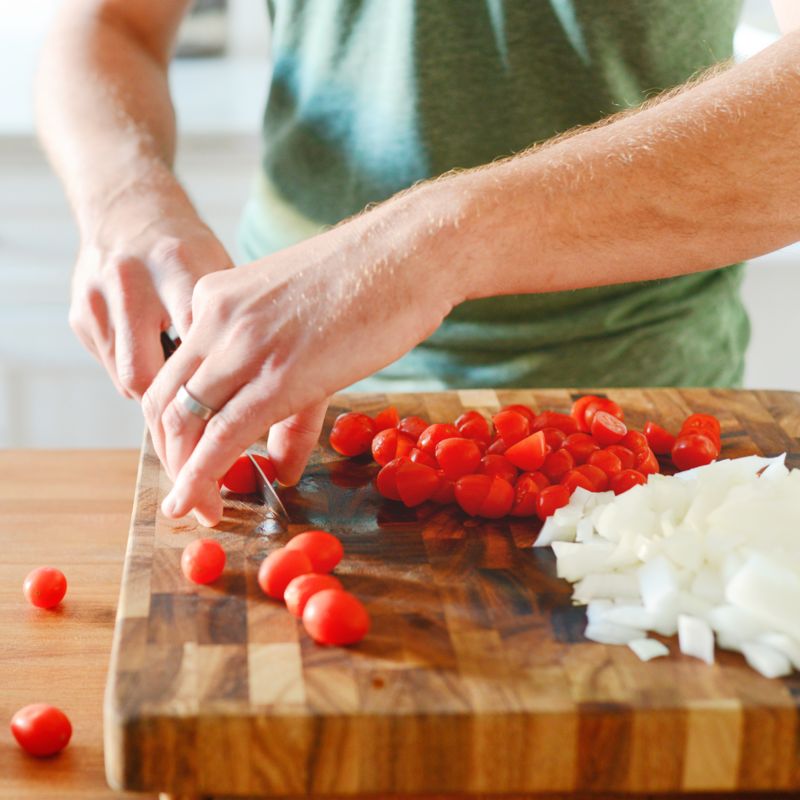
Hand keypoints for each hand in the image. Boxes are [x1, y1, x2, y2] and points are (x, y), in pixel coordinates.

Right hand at [69, 214, 232, 398]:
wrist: (129, 213)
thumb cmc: (187, 251)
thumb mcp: (217, 269)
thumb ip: (226, 318)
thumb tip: (244, 378)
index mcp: (175, 263)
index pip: (192, 338)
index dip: (209, 378)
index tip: (226, 400)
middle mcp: (129, 280)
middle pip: (143, 372)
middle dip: (170, 400)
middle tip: (196, 410)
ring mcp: (97, 299)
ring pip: (123, 376)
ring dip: (153, 389)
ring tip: (179, 384)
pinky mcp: (79, 316)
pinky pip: (110, 365)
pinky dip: (133, 370)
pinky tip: (153, 355)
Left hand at [142, 198, 460, 525]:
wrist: (410, 252)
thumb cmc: (372, 284)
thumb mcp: (308, 332)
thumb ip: (290, 402)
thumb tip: (281, 463)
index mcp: (217, 300)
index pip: (173, 375)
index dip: (173, 428)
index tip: (187, 462)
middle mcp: (216, 318)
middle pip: (165, 401)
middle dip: (170, 457)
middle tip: (190, 497)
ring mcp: (243, 342)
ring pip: (185, 421)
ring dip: (185, 474)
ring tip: (200, 510)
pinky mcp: (278, 373)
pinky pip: (223, 433)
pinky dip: (200, 476)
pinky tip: (195, 502)